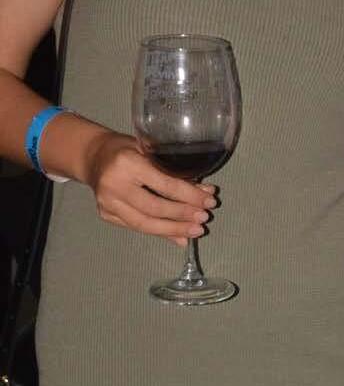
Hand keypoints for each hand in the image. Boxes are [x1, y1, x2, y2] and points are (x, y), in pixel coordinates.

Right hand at [82, 131, 215, 246]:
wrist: (92, 156)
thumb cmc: (126, 149)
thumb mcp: (151, 151)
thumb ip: (174, 171)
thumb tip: (205, 193)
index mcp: (128, 163)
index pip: (165, 184)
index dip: (190, 196)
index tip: (209, 202)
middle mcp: (114, 184)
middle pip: (155, 208)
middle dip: (183, 216)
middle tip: (204, 219)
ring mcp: (107, 203)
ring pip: (144, 224)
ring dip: (173, 230)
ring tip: (195, 231)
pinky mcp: (106, 215)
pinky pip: (137, 227)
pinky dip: (160, 233)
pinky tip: (178, 236)